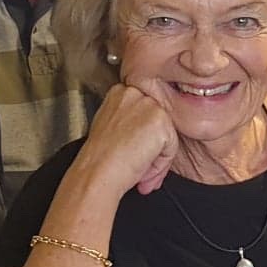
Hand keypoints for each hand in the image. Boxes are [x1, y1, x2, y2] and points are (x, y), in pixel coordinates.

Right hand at [76, 82, 180, 197]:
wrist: (95, 174)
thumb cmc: (100, 157)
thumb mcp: (111, 125)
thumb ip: (130, 118)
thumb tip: (146, 126)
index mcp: (120, 92)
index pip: (146, 111)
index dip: (143, 135)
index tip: (134, 150)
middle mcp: (135, 93)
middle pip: (159, 122)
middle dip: (152, 146)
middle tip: (137, 163)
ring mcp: (149, 106)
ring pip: (167, 135)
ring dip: (156, 157)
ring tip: (138, 169)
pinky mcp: (160, 122)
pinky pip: (171, 147)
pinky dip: (160, 164)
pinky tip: (142, 170)